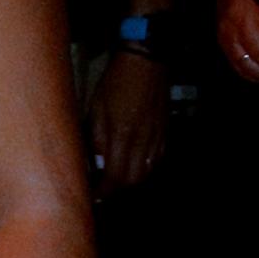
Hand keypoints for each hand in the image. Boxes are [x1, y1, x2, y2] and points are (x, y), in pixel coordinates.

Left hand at [89, 49, 167, 199]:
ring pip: (146, 173)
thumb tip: (93, 162)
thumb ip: (95, 138)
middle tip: (102, 186)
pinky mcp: (165, 134)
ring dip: (130, 180)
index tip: (93, 194)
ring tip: (115, 176)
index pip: (115, 177)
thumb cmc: (115, 83)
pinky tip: (133, 162)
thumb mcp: (96, 107)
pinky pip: (156, 161)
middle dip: (117, 188)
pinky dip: (144, 168)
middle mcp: (143, 143)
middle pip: (132, 180)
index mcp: (122, 136)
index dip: (104, 190)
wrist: (146, 63)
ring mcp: (157, 140)